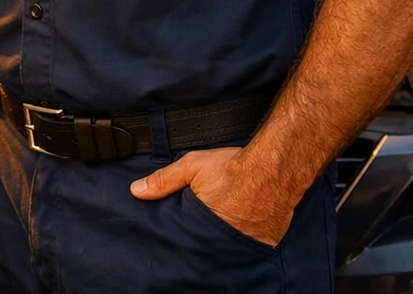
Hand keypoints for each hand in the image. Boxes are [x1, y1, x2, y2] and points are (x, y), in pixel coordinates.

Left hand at [129, 147, 293, 246]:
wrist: (275, 167)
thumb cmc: (235, 167)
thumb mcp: (192, 167)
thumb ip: (163, 180)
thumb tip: (137, 191)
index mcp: (204, 224)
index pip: (186, 237)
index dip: (182, 233)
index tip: (180, 230)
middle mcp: (226, 238)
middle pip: (208, 244)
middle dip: (203, 237)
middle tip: (204, 224)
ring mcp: (248, 242)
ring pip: (229, 246)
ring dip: (225, 238)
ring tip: (223, 222)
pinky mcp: (267, 240)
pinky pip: (252, 245)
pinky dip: (245, 237)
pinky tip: (243, 225)